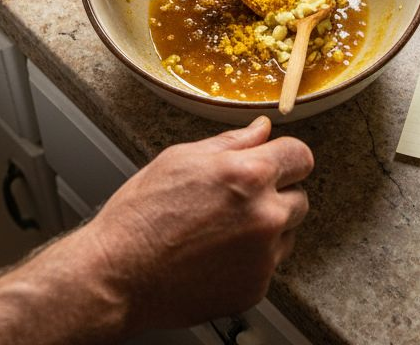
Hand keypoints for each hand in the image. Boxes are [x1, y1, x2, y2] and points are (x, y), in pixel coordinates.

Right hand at [73, 116, 313, 331]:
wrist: (118, 274)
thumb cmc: (140, 217)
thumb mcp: (180, 159)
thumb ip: (231, 143)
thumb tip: (261, 130)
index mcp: (248, 176)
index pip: (300, 156)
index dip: (286, 157)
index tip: (277, 163)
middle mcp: (265, 216)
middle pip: (299, 198)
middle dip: (275, 195)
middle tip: (235, 202)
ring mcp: (263, 256)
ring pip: (286, 234)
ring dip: (265, 230)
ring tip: (219, 232)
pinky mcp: (256, 288)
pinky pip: (268, 266)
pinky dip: (250, 261)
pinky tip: (215, 256)